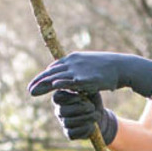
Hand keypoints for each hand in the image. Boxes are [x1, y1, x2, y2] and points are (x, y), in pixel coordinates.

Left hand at [27, 51, 151, 98]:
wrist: (122, 67)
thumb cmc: (108, 70)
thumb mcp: (89, 68)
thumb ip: (79, 72)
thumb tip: (74, 79)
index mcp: (72, 59)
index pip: (53, 68)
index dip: (43, 77)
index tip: (35, 84)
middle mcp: (72, 62)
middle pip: (51, 72)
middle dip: (38, 81)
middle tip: (29, 91)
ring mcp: (78, 69)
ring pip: (56, 76)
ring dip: (43, 84)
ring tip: (32, 92)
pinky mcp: (86, 77)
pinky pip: (70, 81)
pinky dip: (61, 83)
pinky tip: (53, 87)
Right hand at [51, 90, 117, 143]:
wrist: (100, 116)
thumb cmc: (92, 99)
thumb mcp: (90, 89)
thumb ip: (83, 84)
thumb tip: (78, 81)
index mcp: (61, 97)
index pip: (57, 97)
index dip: (69, 98)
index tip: (81, 96)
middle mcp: (59, 110)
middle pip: (62, 111)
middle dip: (79, 109)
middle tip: (92, 107)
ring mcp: (63, 122)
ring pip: (68, 122)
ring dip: (85, 119)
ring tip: (96, 115)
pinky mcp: (69, 133)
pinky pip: (72, 133)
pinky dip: (84, 130)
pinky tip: (93, 126)